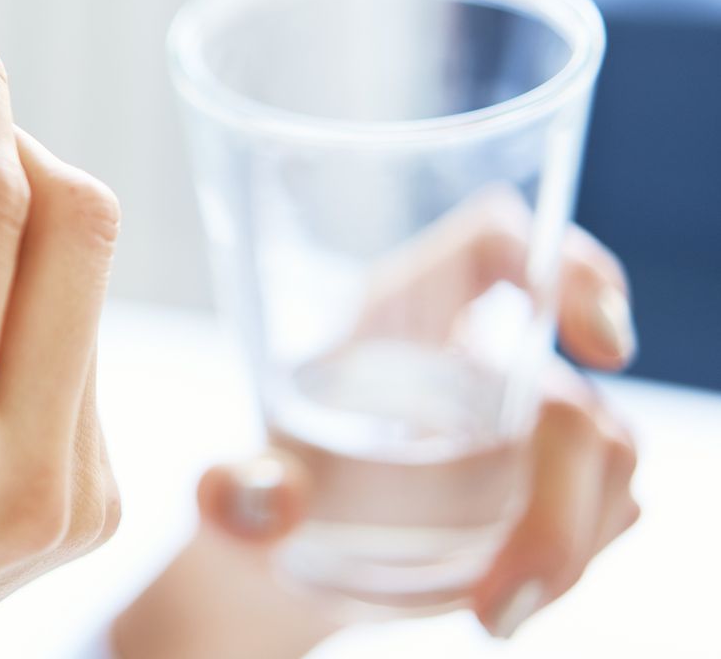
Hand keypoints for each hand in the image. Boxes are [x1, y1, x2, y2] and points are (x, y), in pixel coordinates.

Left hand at [113, 199, 638, 658]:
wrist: (295, 557)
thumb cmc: (273, 496)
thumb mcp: (247, 494)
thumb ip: (242, 497)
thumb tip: (243, 500)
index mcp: (396, 315)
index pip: (496, 244)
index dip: (566, 271)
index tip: (603, 346)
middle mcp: (472, 353)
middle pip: (566, 395)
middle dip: (552, 509)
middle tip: (495, 598)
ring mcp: (527, 413)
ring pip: (603, 454)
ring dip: (565, 546)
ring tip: (491, 607)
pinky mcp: (557, 475)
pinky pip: (608, 505)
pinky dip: (574, 559)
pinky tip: (506, 596)